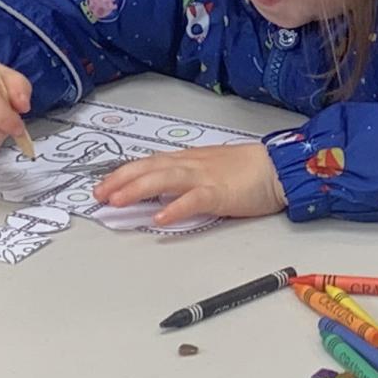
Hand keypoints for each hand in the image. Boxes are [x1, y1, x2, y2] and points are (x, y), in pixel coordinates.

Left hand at [96, 143, 284, 226]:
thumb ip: (186, 178)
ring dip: (137, 189)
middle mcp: (191, 164)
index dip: (124, 172)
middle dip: (121, 180)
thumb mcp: (210, 169)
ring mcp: (204, 177)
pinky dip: (175, 208)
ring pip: (164, 179)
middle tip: (99, 194)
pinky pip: (194, 199)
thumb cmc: (248, 170)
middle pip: (149, 168)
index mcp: (188, 160)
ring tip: (117, 201)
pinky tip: (160, 218)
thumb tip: (161, 192)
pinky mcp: (220, 193)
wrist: (278, 168)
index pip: (149, 163)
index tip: (104, 184)